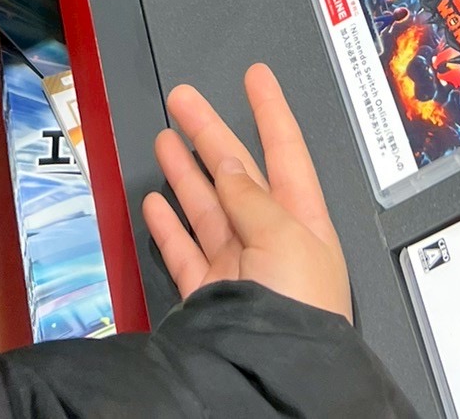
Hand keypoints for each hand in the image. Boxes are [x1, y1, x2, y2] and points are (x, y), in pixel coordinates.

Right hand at [143, 64, 351, 320]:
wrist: (270, 382)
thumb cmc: (299, 313)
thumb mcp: (287, 238)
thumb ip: (253, 197)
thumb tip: (227, 163)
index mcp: (303, 223)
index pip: (286, 152)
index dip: (270, 111)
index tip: (256, 76)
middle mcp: (272, 243)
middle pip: (236, 173)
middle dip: (210, 132)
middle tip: (183, 98)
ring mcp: (238, 271)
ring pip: (207, 208)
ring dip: (184, 172)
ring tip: (165, 140)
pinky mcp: (209, 299)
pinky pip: (186, 253)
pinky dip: (168, 226)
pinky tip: (156, 204)